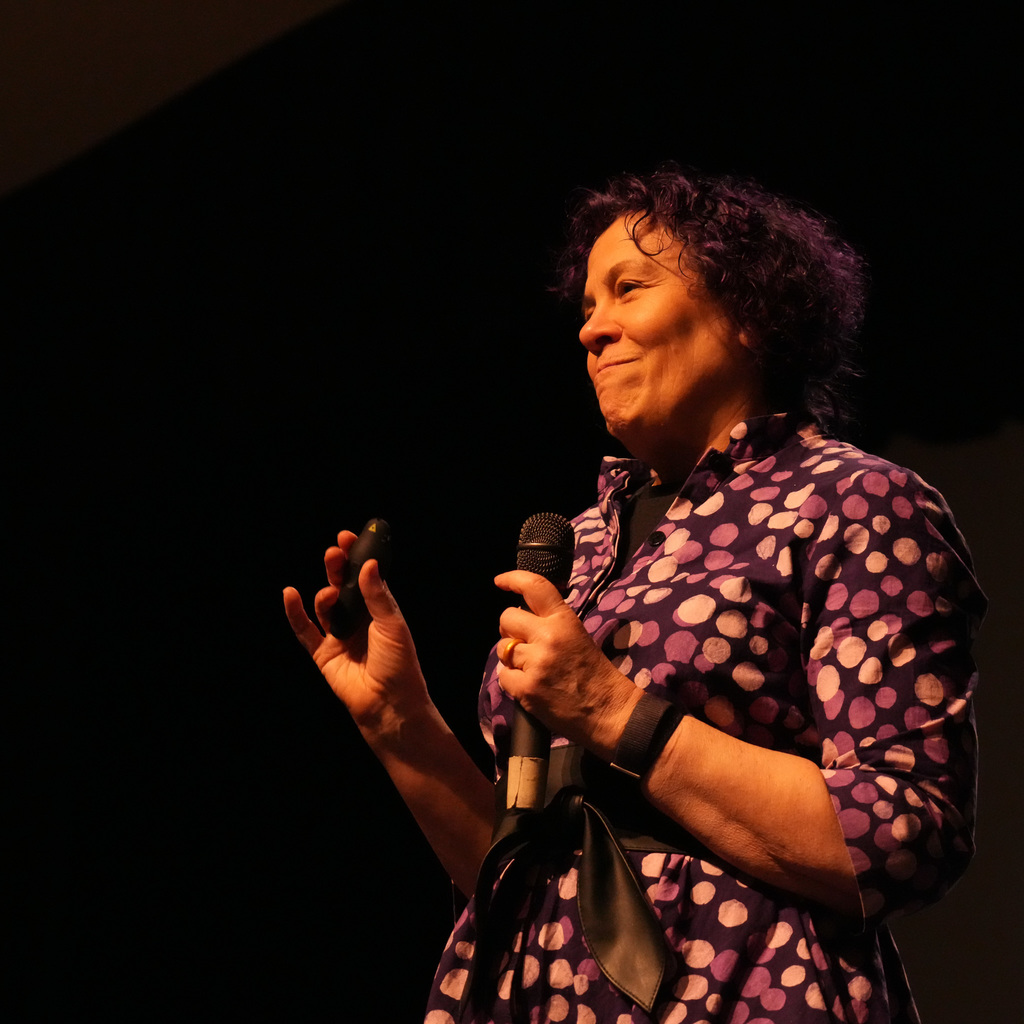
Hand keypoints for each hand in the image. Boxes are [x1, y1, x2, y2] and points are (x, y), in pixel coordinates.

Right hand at [283, 530, 428, 737]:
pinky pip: (305, 631)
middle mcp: (359, 621)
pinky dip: (295, 613)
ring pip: (325, 606)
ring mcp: (340, 636)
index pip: (366, 577)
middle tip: (334, 553)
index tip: (348, 537)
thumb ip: (377, 595)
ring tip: (331, 595)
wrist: (389, 705)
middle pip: (344, 587)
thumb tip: (368, 564)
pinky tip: (290, 594)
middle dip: (337, 568)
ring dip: (325, 594)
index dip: (356, 557)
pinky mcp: (324, 654)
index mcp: (380, 611)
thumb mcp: (393, 625)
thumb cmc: (400, 665)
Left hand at [494, 570, 640, 758]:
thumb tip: (522, 620)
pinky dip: (512, 681)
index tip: (499, 581)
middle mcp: (548, 636)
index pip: (534, 587)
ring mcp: (535, 663)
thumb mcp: (578, 637)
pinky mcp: (526, 688)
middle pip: (507, 618)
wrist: (608, 711)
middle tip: (522, 642)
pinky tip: (529, 685)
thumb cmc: (596, 674)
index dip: (512, 579)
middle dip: (509, 629)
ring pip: (503, 649)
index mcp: (564, 620)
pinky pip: (503, 676)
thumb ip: (551, 625)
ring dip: (512, 657)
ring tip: (531, 668)